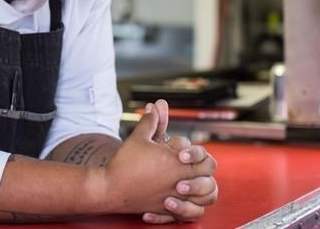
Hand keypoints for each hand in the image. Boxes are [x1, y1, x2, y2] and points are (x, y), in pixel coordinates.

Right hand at [100, 104, 214, 215]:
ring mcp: (177, 198)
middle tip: (189, 165)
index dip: (197, 153)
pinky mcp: (168, 210)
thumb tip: (155, 106)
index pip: (204, 159)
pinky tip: (183, 199)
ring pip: (207, 198)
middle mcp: (181, 182)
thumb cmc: (125, 163)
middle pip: (209, 177)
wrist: (110, 189)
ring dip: (204, 190)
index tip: (180, 152)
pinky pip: (192, 214)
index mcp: (177, 164)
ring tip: (193, 182)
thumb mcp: (138, 137)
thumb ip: (151, 121)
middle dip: (204, 170)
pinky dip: (191, 208)